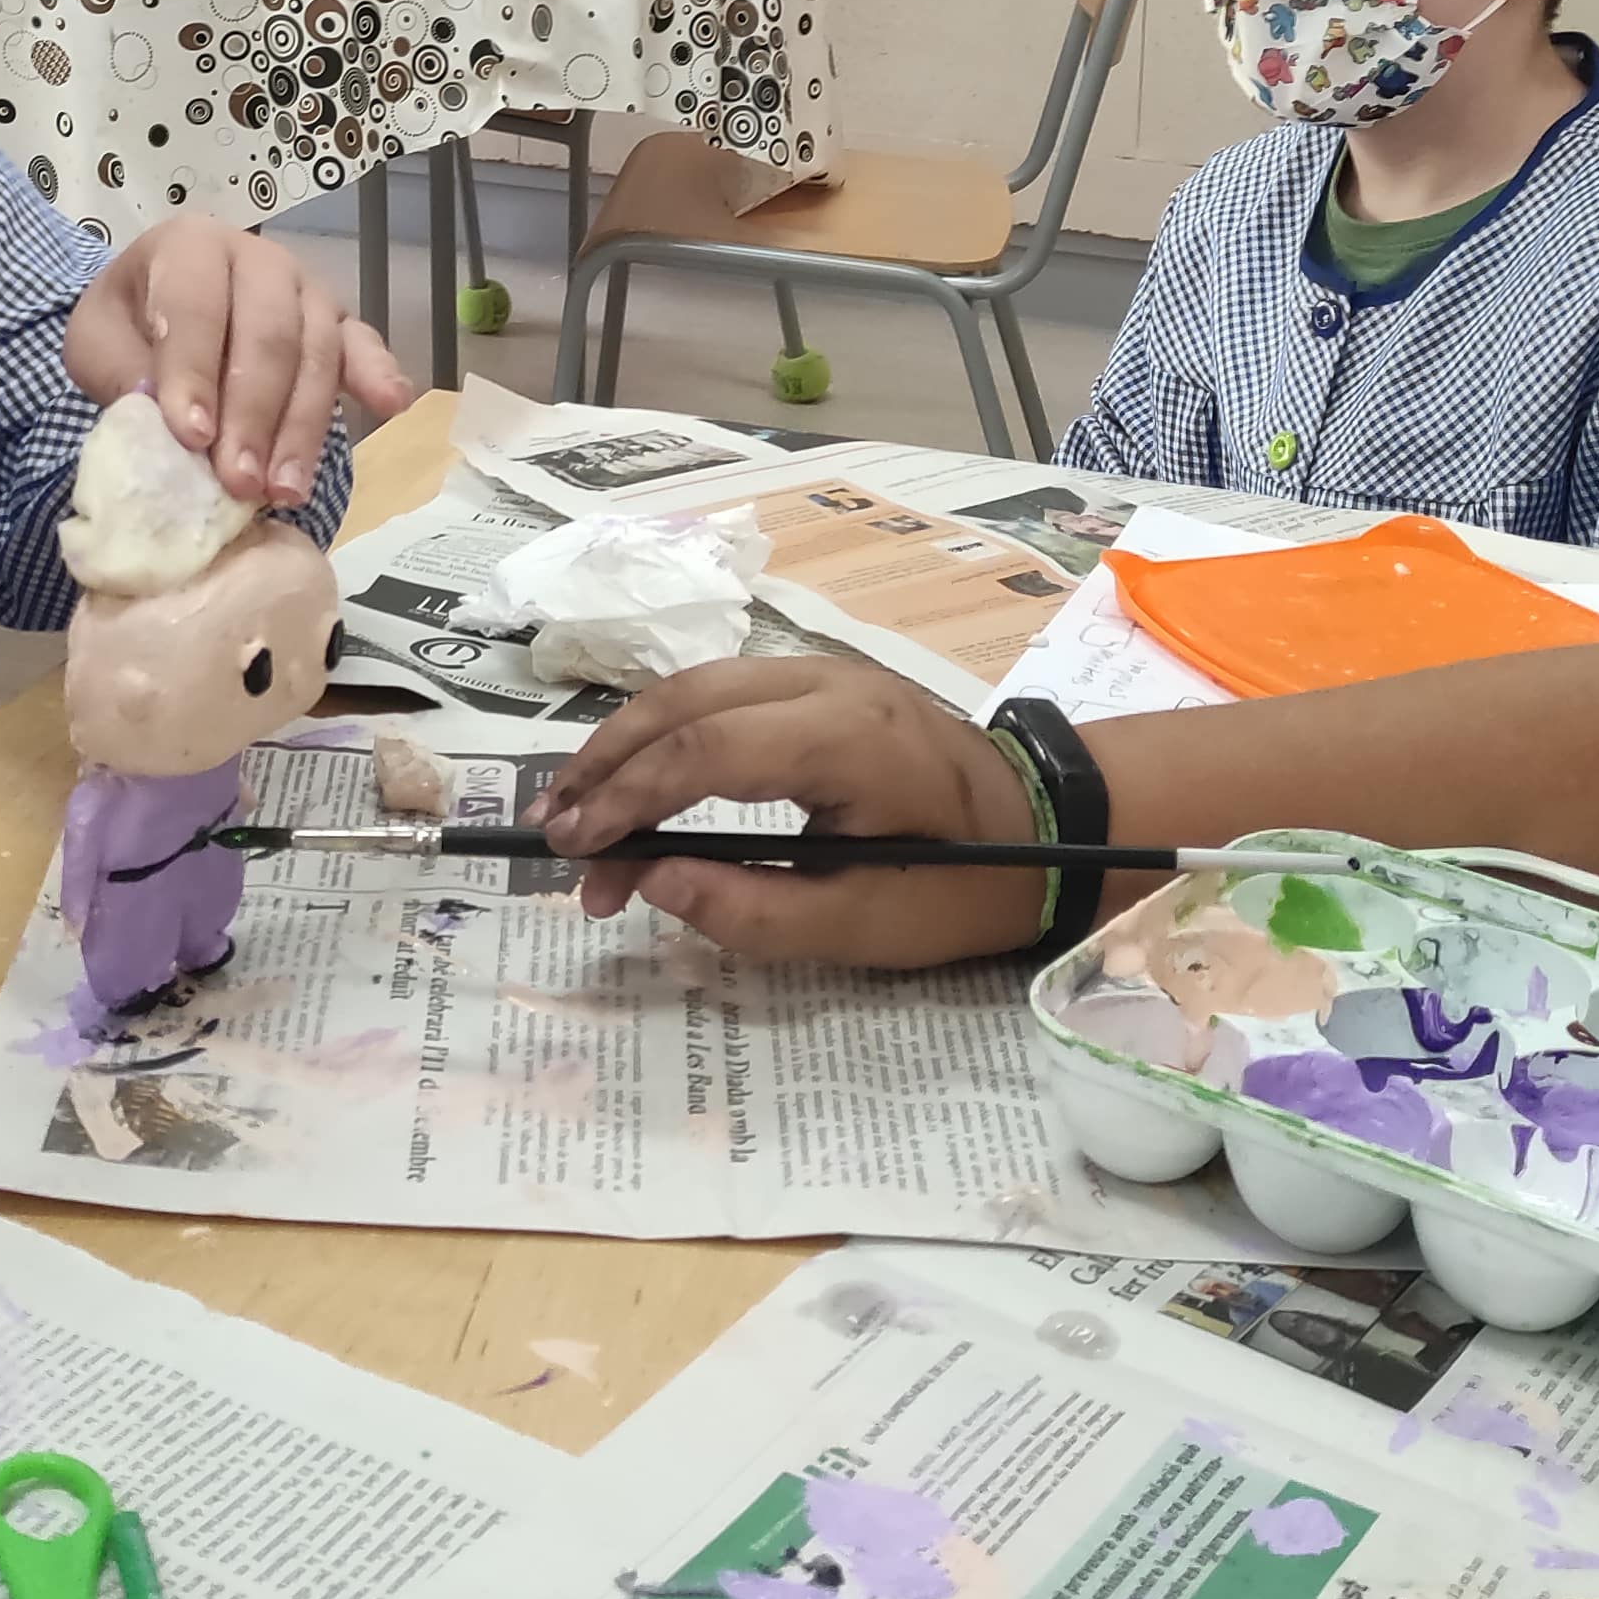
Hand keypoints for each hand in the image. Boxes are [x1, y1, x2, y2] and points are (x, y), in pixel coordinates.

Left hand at [71, 217, 413, 507]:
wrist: (158, 310)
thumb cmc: (128, 326)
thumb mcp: (95, 341)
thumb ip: (117, 368)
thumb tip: (155, 406)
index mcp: (190, 246)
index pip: (197, 304)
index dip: (195, 370)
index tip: (192, 436)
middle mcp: (258, 257)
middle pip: (268, 333)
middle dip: (253, 414)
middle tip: (238, 482)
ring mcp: (305, 289)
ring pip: (317, 351)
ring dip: (302, 426)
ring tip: (282, 491)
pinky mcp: (338, 322)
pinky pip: (363, 346)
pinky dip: (378, 375)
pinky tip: (391, 407)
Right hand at [537, 660, 1050, 966]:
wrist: (1043, 825)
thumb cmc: (960, 885)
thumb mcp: (864, 927)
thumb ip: (753, 910)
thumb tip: (651, 881)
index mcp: (848, 740)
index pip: (708, 748)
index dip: (630, 796)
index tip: (577, 851)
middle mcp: (828, 683)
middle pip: (685, 700)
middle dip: (607, 767)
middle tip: (555, 839)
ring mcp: (822, 671)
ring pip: (693, 685)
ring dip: (624, 746)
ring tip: (576, 816)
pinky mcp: (816, 682)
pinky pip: (718, 691)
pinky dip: (662, 733)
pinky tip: (631, 784)